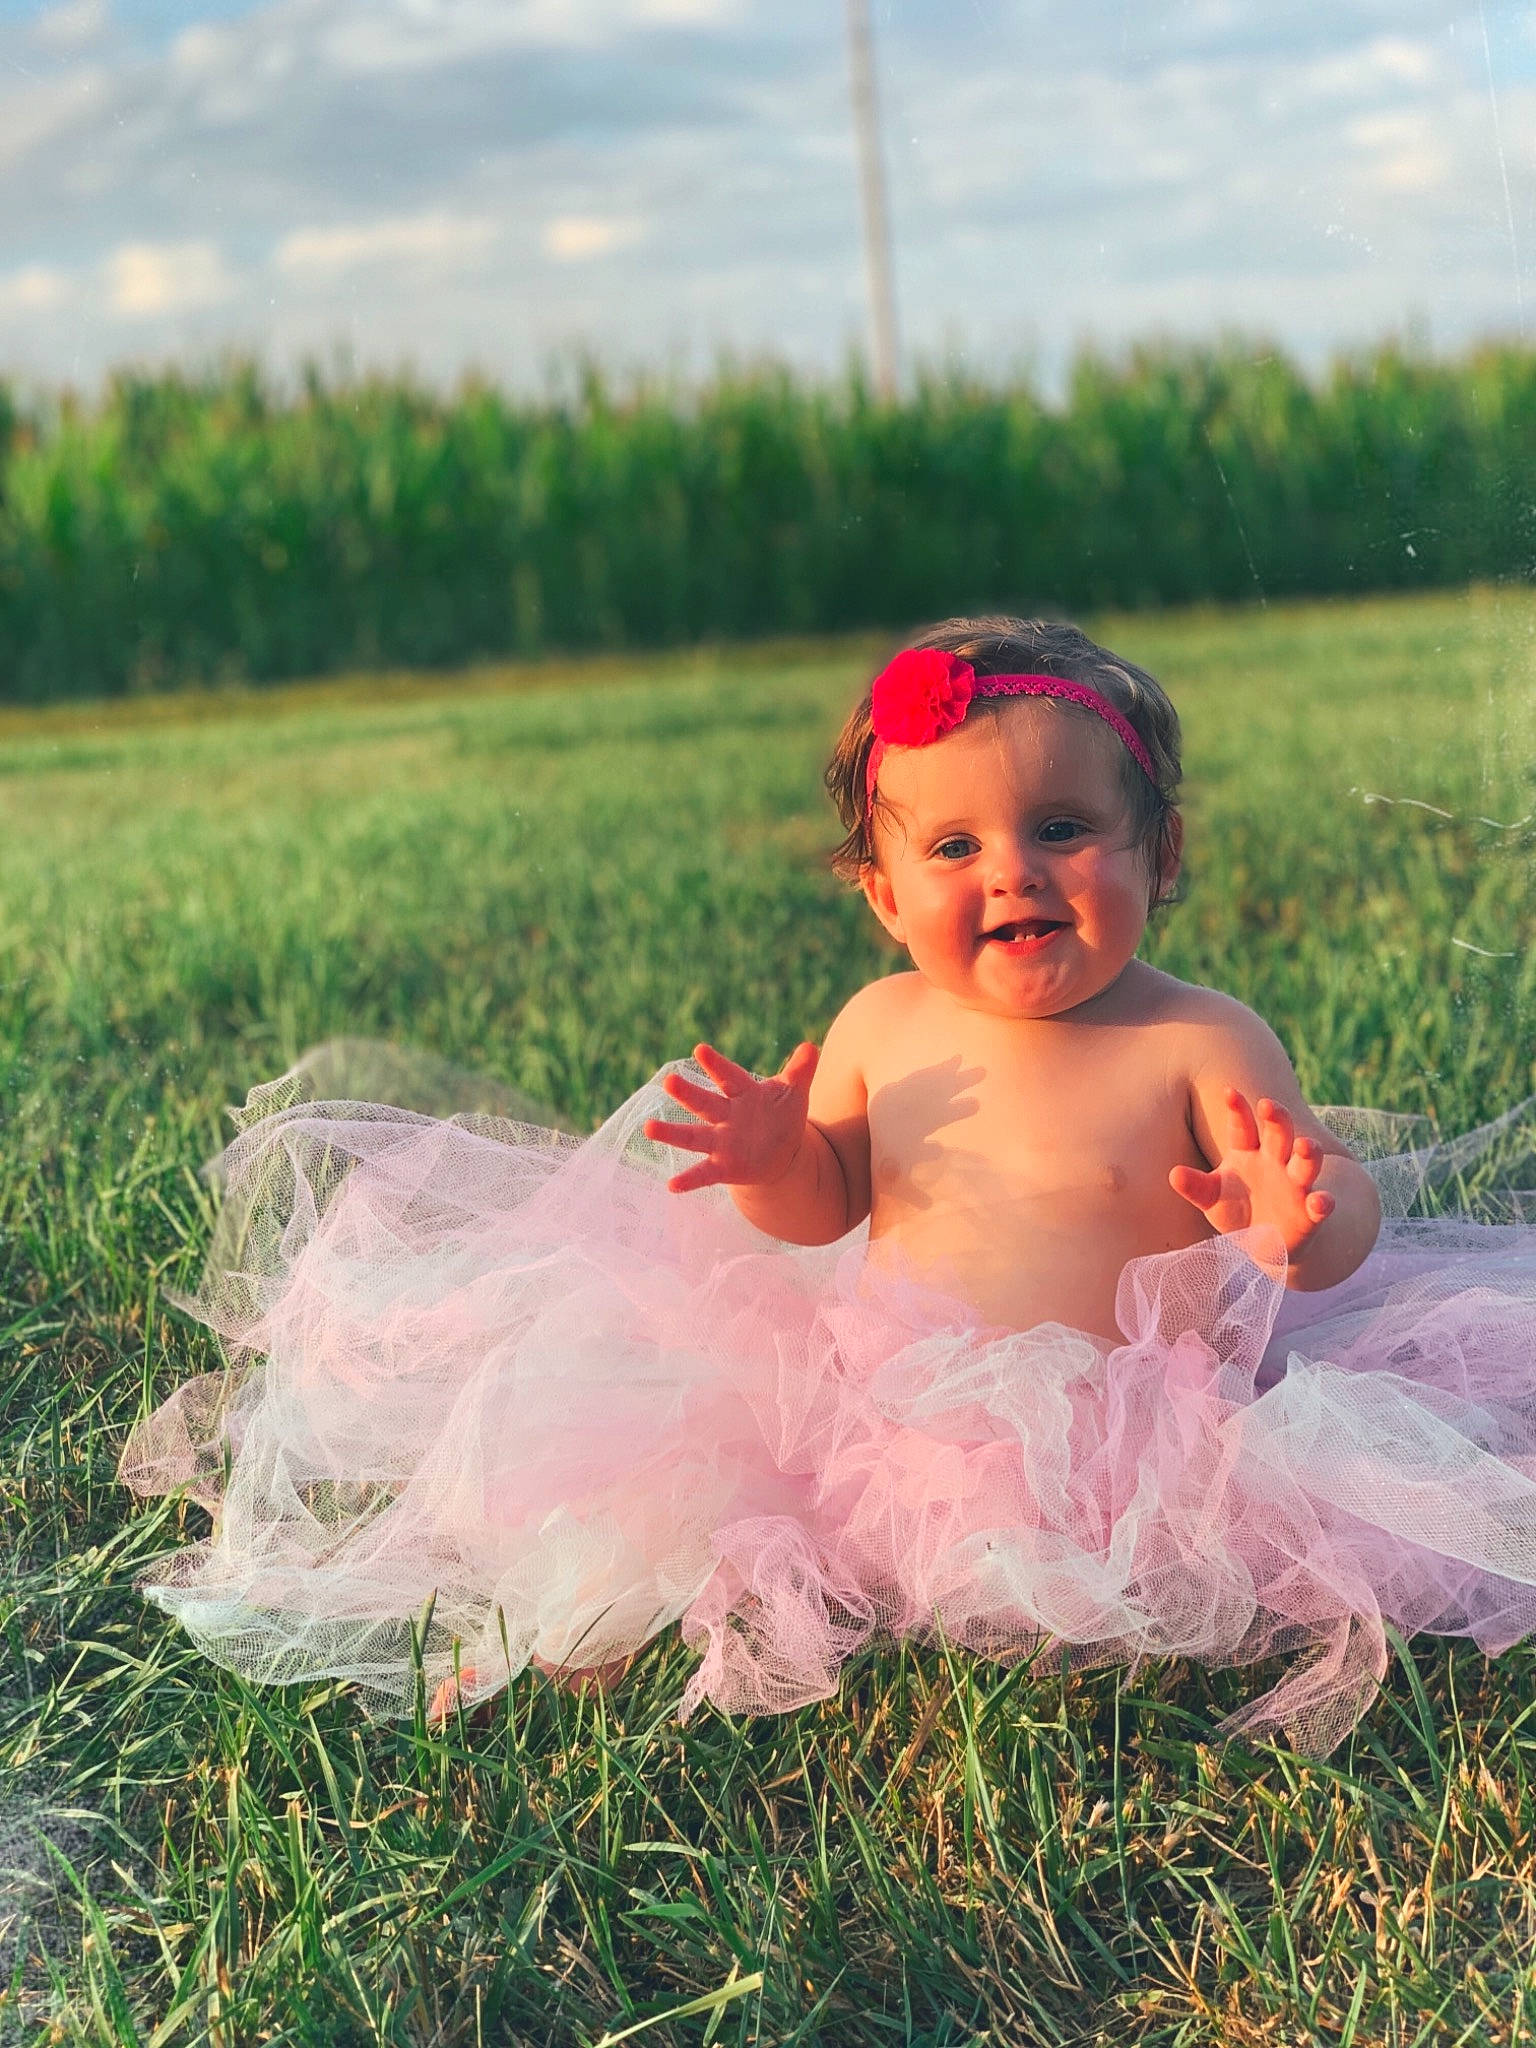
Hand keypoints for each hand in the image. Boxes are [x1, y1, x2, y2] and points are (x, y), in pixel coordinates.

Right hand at [642, 1042, 819, 1194]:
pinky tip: (671, 1186)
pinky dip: (688, 1180)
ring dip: (671, 1133)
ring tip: (648, 1128)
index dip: (716, 1065)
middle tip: (669, 1081)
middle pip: (704, 1103)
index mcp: (742, 1094)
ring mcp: (720, 1141)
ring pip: (693, 1137)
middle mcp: (725, 1116)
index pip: (728, 1077)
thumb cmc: (782, 1116)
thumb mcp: (794, 1093)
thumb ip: (800, 1071)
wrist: (783, 1153)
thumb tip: (811, 1046)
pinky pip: (703, 1173)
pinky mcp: (722, 1167)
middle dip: (687, 1093)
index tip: (700, 1050)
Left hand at [1169, 1089, 1335, 1255]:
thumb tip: (1174, 1174)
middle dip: (1276, 1118)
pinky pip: (1319, 1205)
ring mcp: (1296, 1186)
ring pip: (1306, 1162)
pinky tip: (1321, 1202)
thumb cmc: (1234, 1210)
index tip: (1228, 1091)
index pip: (1242, 1126)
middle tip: (1268, 1105)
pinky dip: (1322, 1203)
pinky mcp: (1309, 1213)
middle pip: (1279, 1133)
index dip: (1238, 1108)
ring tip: (1303, 1145)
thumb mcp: (1210, 1198)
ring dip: (1308, 1152)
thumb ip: (1195, 1186)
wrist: (1259, 1244)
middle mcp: (1275, 1162)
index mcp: (1247, 1152)